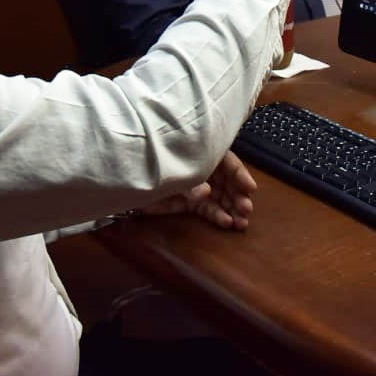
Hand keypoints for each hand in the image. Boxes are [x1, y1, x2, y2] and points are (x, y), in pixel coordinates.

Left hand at [137, 150, 258, 230]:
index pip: (227, 161)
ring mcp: (198, 187)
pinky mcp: (191, 203)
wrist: (126, 181)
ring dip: (233, 209)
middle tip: (246, 210)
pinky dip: (219, 216)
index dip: (240, 174)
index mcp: (202, 152)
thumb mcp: (170, 171)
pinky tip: (227, 223)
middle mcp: (204, 169)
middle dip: (238, 196)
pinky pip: (209, 209)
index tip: (250, 188)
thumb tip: (205, 192)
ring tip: (241, 223)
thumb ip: (188, 181)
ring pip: (221, 197)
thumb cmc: (150, 165)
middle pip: (227, 181)